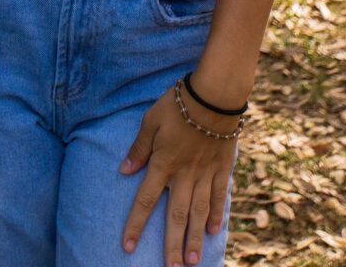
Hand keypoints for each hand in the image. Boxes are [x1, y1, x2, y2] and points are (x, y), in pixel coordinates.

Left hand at [119, 85, 236, 265]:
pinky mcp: (221, 168)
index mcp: (163, 164)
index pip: (145, 201)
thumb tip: (124, 170)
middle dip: (172, 245)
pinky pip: (218, 196)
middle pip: (176, 216)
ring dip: (195, 238)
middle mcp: (184, 175)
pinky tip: (213, 232)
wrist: (214, 96)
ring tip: (192, 261)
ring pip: (199, 212)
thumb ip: (138, 148)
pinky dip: (215, 214)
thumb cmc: (178, 104)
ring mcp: (204, 174)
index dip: (135, 225)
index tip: (126, 246)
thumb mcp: (151, 120)